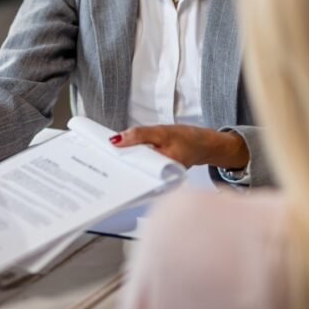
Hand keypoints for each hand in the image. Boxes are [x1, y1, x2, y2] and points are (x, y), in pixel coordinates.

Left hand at [109, 124, 248, 169]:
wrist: (205, 144)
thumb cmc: (188, 138)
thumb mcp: (162, 132)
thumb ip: (140, 135)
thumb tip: (117, 140)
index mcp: (160, 170)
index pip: (133, 168)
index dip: (118, 161)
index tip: (104, 154)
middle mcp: (158, 177)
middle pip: (133, 169)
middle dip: (120, 161)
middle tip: (103, 154)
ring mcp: (158, 174)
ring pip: (137, 166)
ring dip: (126, 158)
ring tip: (111, 152)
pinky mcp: (157, 169)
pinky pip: (142, 164)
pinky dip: (134, 157)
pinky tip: (125, 153)